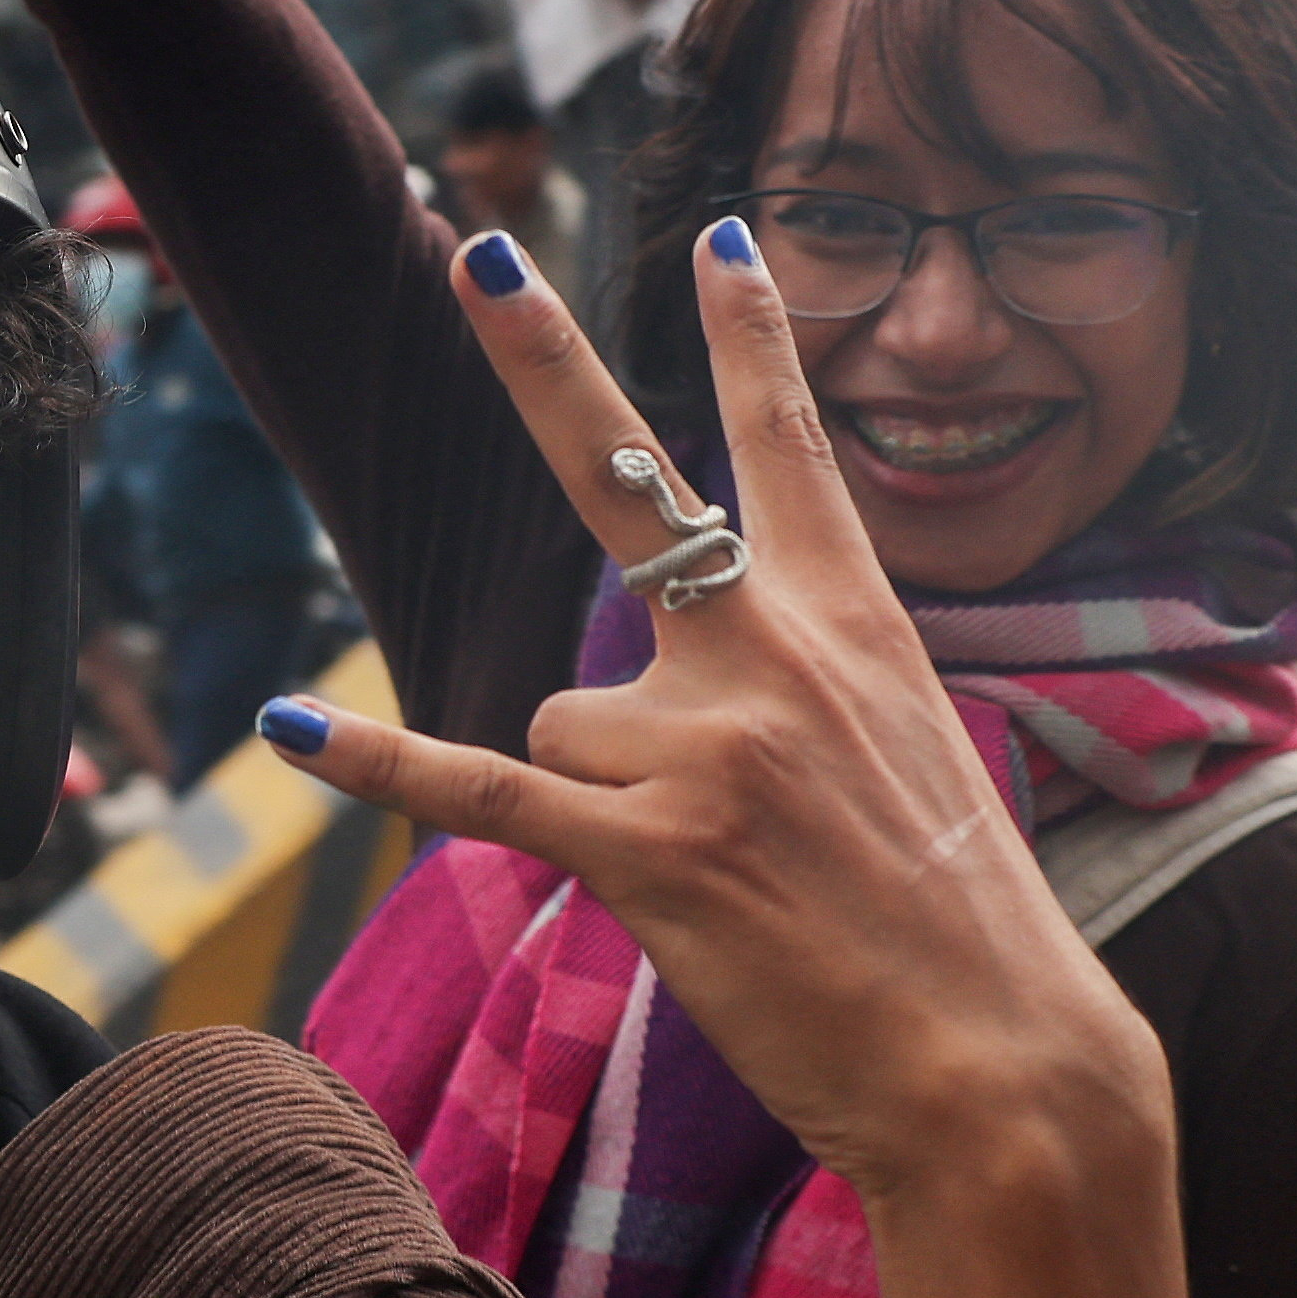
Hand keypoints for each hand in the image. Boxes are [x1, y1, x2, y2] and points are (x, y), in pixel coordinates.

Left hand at [266, 223, 1165, 1205]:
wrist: (1002, 1069)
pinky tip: (294, 730)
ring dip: (600, 791)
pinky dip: (382, 767)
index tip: (720, 229)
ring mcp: (706, 745)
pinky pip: (482, 787)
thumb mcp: (915, 759)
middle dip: (547, 361)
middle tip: (480, 254)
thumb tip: (681, 698)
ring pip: (564, 717)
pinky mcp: (647, 852)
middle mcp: (774, 655)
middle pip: (631, 479)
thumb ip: (804, 692)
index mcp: (857, 622)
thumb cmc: (962, 932)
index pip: (791, 444)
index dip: (753, 332)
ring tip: (712, 876)